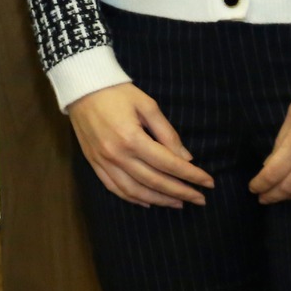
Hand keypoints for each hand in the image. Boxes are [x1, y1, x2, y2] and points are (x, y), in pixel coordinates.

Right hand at [70, 83, 213, 207]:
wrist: (81, 86)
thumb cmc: (117, 92)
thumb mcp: (147, 105)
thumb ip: (167, 133)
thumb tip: (186, 158)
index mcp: (132, 138)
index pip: (168, 163)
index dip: (191, 175)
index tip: (209, 183)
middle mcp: (117, 155)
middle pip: (154, 181)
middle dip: (181, 192)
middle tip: (200, 199)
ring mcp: (103, 162)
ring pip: (135, 191)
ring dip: (159, 200)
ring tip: (178, 204)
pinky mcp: (94, 163)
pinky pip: (115, 188)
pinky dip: (133, 198)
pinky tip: (148, 202)